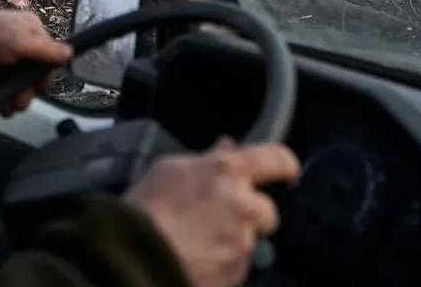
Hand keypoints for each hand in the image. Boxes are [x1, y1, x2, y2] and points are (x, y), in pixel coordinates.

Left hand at [0, 9, 72, 115]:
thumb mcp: (21, 44)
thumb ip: (47, 51)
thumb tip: (72, 53)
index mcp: (32, 27)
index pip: (50, 55)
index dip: (44, 75)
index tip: (37, 89)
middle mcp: (22, 36)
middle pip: (35, 69)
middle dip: (28, 90)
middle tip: (19, 104)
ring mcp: (6, 49)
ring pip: (20, 77)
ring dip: (17, 95)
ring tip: (8, 109)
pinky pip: (5, 79)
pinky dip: (5, 92)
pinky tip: (2, 105)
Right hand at [127, 139, 300, 286]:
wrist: (134, 257)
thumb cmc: (145, 209)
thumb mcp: (170, 169)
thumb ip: (206, 158)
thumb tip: (227, 147)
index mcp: (229, 172)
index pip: (277, 159)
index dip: (285, 164)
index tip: (287, 171)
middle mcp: (244, 207)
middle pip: (267, 211)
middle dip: (250, 215)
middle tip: (221, 217)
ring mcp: (242, 245)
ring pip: (250, 241)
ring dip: (233, 240)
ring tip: (198, 241)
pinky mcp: (236, 275)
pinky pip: (236, 266)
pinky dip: (222, 263)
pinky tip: (197, 258)